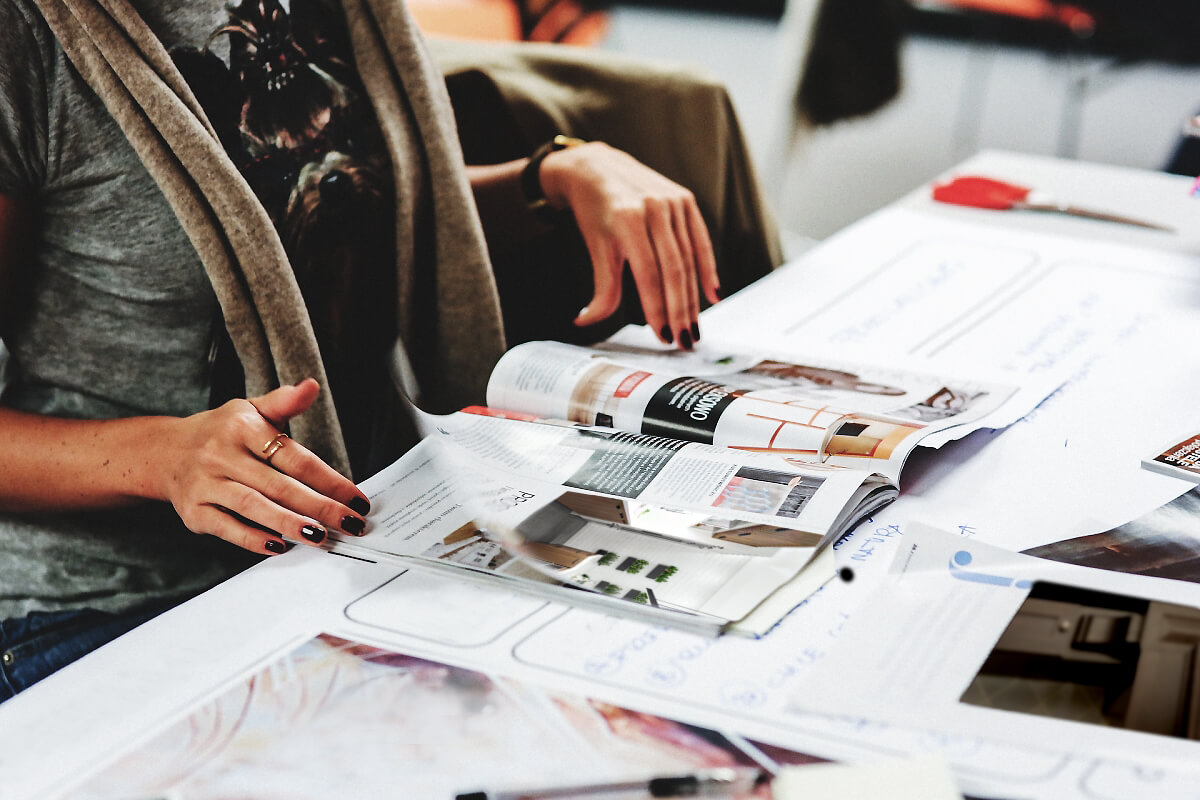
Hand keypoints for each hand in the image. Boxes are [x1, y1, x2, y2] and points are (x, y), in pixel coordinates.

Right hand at [155, 379, 369, 554]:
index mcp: (243, 428)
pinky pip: (226, 527)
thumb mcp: (250, 409)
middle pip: (279, 485)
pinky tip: (279, 546)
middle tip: (349, 523)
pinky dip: (252, 539)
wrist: (164, 452)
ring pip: (253, 507)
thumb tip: (311, 386)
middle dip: (319, 507)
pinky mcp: (194, 512)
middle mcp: (222, 455)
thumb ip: (284, 402)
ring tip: (319, 537)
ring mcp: (206, 485)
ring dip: (289, 523)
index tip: (356, 499)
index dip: (329, 480)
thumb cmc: (220, 432)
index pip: (295, 457)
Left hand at [539, 141, 719, 348]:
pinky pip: (701, 241)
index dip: (657, 308)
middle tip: (684, 340)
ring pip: (688, 259)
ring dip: (693, 298)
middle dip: (680, 310)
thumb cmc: (595, 212)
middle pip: (673, 269)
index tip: (662, 336)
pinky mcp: (686, 200)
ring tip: (694, 327)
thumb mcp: (596, 248)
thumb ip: (600, 288)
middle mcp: (654, 208)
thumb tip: (586, 322)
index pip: (648, 274)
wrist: (598, 168)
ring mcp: (673, 202)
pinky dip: (708, 269)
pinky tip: (712, 295)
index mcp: (628, 219)